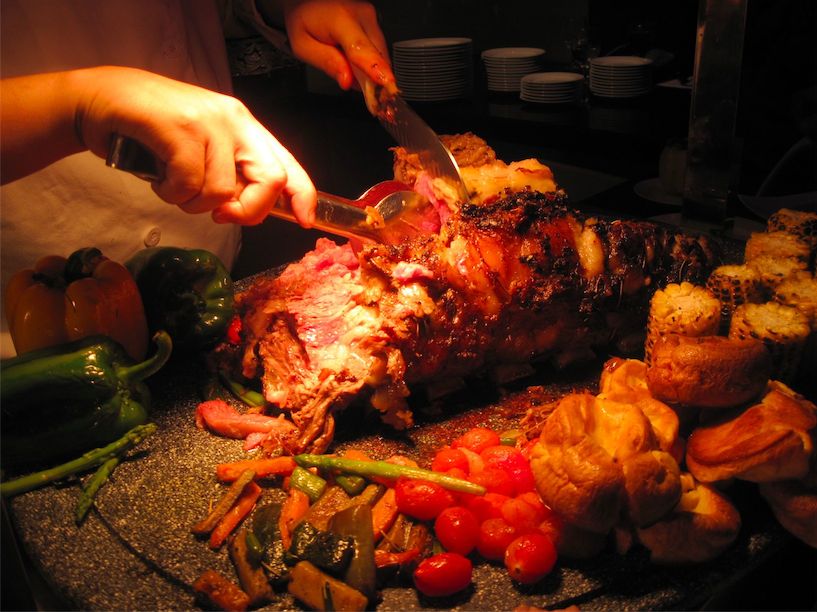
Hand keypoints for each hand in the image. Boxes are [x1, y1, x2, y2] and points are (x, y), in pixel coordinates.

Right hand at [77, 67, 315, 225]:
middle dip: (249, 211)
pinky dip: (170, 193)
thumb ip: (229, 175)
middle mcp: (233, 119)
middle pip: (271, 178)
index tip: (305, 220)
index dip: (303, 195)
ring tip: (172, 184)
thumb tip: (250, 211)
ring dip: (193, 203)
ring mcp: (207, 121)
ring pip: (223, 191)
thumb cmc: (149, 133)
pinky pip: (188, 184)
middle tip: (221, 216)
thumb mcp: (200, 152)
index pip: (287, 163)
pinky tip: (158, 178)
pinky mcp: (180, 128)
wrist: (98, 100)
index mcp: (244, 126)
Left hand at [282, 0, 394, 90]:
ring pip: (380, 55)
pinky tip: (352, 58)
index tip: (385, 82)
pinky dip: (369, 61)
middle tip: (347, 81)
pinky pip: (378, 49)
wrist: (306, 2)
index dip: (373, 67)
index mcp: (340, 18)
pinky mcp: (374, 21)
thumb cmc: (304, 21)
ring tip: (345, 63)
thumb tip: (346, 79)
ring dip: (368, 69)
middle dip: (368, 77)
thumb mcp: (303, 46)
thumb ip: (326, 62)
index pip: (360, 47)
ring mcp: (370, 17)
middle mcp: (361, 14)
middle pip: (376, 56)